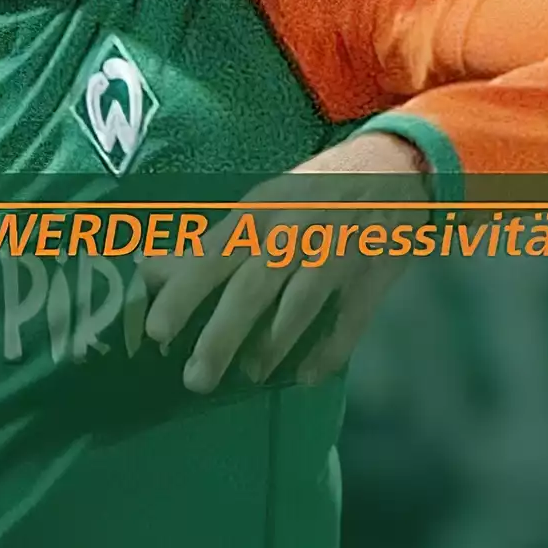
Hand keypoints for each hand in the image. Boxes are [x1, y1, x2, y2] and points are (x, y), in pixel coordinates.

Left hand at [143, 132, 430, 391]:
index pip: (211, 255)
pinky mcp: (372, 276)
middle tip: (195, 379)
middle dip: (219, 338)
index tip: (156, 330)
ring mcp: (336, 255)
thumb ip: (210, 241)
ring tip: (248, 376)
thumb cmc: (314, 190)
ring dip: (270, 347)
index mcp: (260, 211)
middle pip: (250, 291)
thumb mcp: (262, 203)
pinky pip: (349, 322)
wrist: (399, 168)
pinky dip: (328, 353)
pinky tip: (306, 378)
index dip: (182, 293)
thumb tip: (148, 268)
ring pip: (297, 308)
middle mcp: (293, 233)